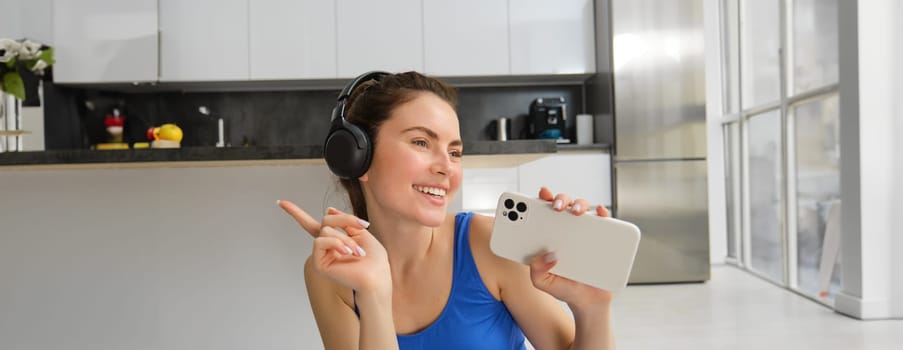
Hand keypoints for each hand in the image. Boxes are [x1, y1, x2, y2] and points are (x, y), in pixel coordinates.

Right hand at [278, 200, 390, 292]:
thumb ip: (345, 221)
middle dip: (345, 219)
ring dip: (344, 237)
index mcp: (334, 240)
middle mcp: (325, 247)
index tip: (281, 202)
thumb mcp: (361, 231)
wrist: (376, 277)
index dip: (295, 212)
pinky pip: (320, 242)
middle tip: (363, 226)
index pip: (311, 224)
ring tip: (357, 251)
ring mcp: (321, 255)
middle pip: (326, 220)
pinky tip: (347, 252)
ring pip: (325, 230)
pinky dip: (336, 243)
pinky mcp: (318, 263)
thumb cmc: (374, 258)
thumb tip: (329, 209)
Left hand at [527, 187, 613, 306]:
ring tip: (576, 212)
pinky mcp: (602, 237)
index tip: (534, 198)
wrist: (589, 301)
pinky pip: (604, 221)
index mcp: (549, 236)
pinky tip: (599, 214)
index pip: (542, 213)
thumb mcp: (543, 282)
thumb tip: (543, 257)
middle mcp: (566, 230)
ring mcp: (585, 232)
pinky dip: (603, 214)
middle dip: (559, 200)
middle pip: (563, 206)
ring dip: (579, 204)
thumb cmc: (564, 288)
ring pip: (583, 208)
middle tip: (556, 207)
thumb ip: (536, 272)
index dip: (537, 201)